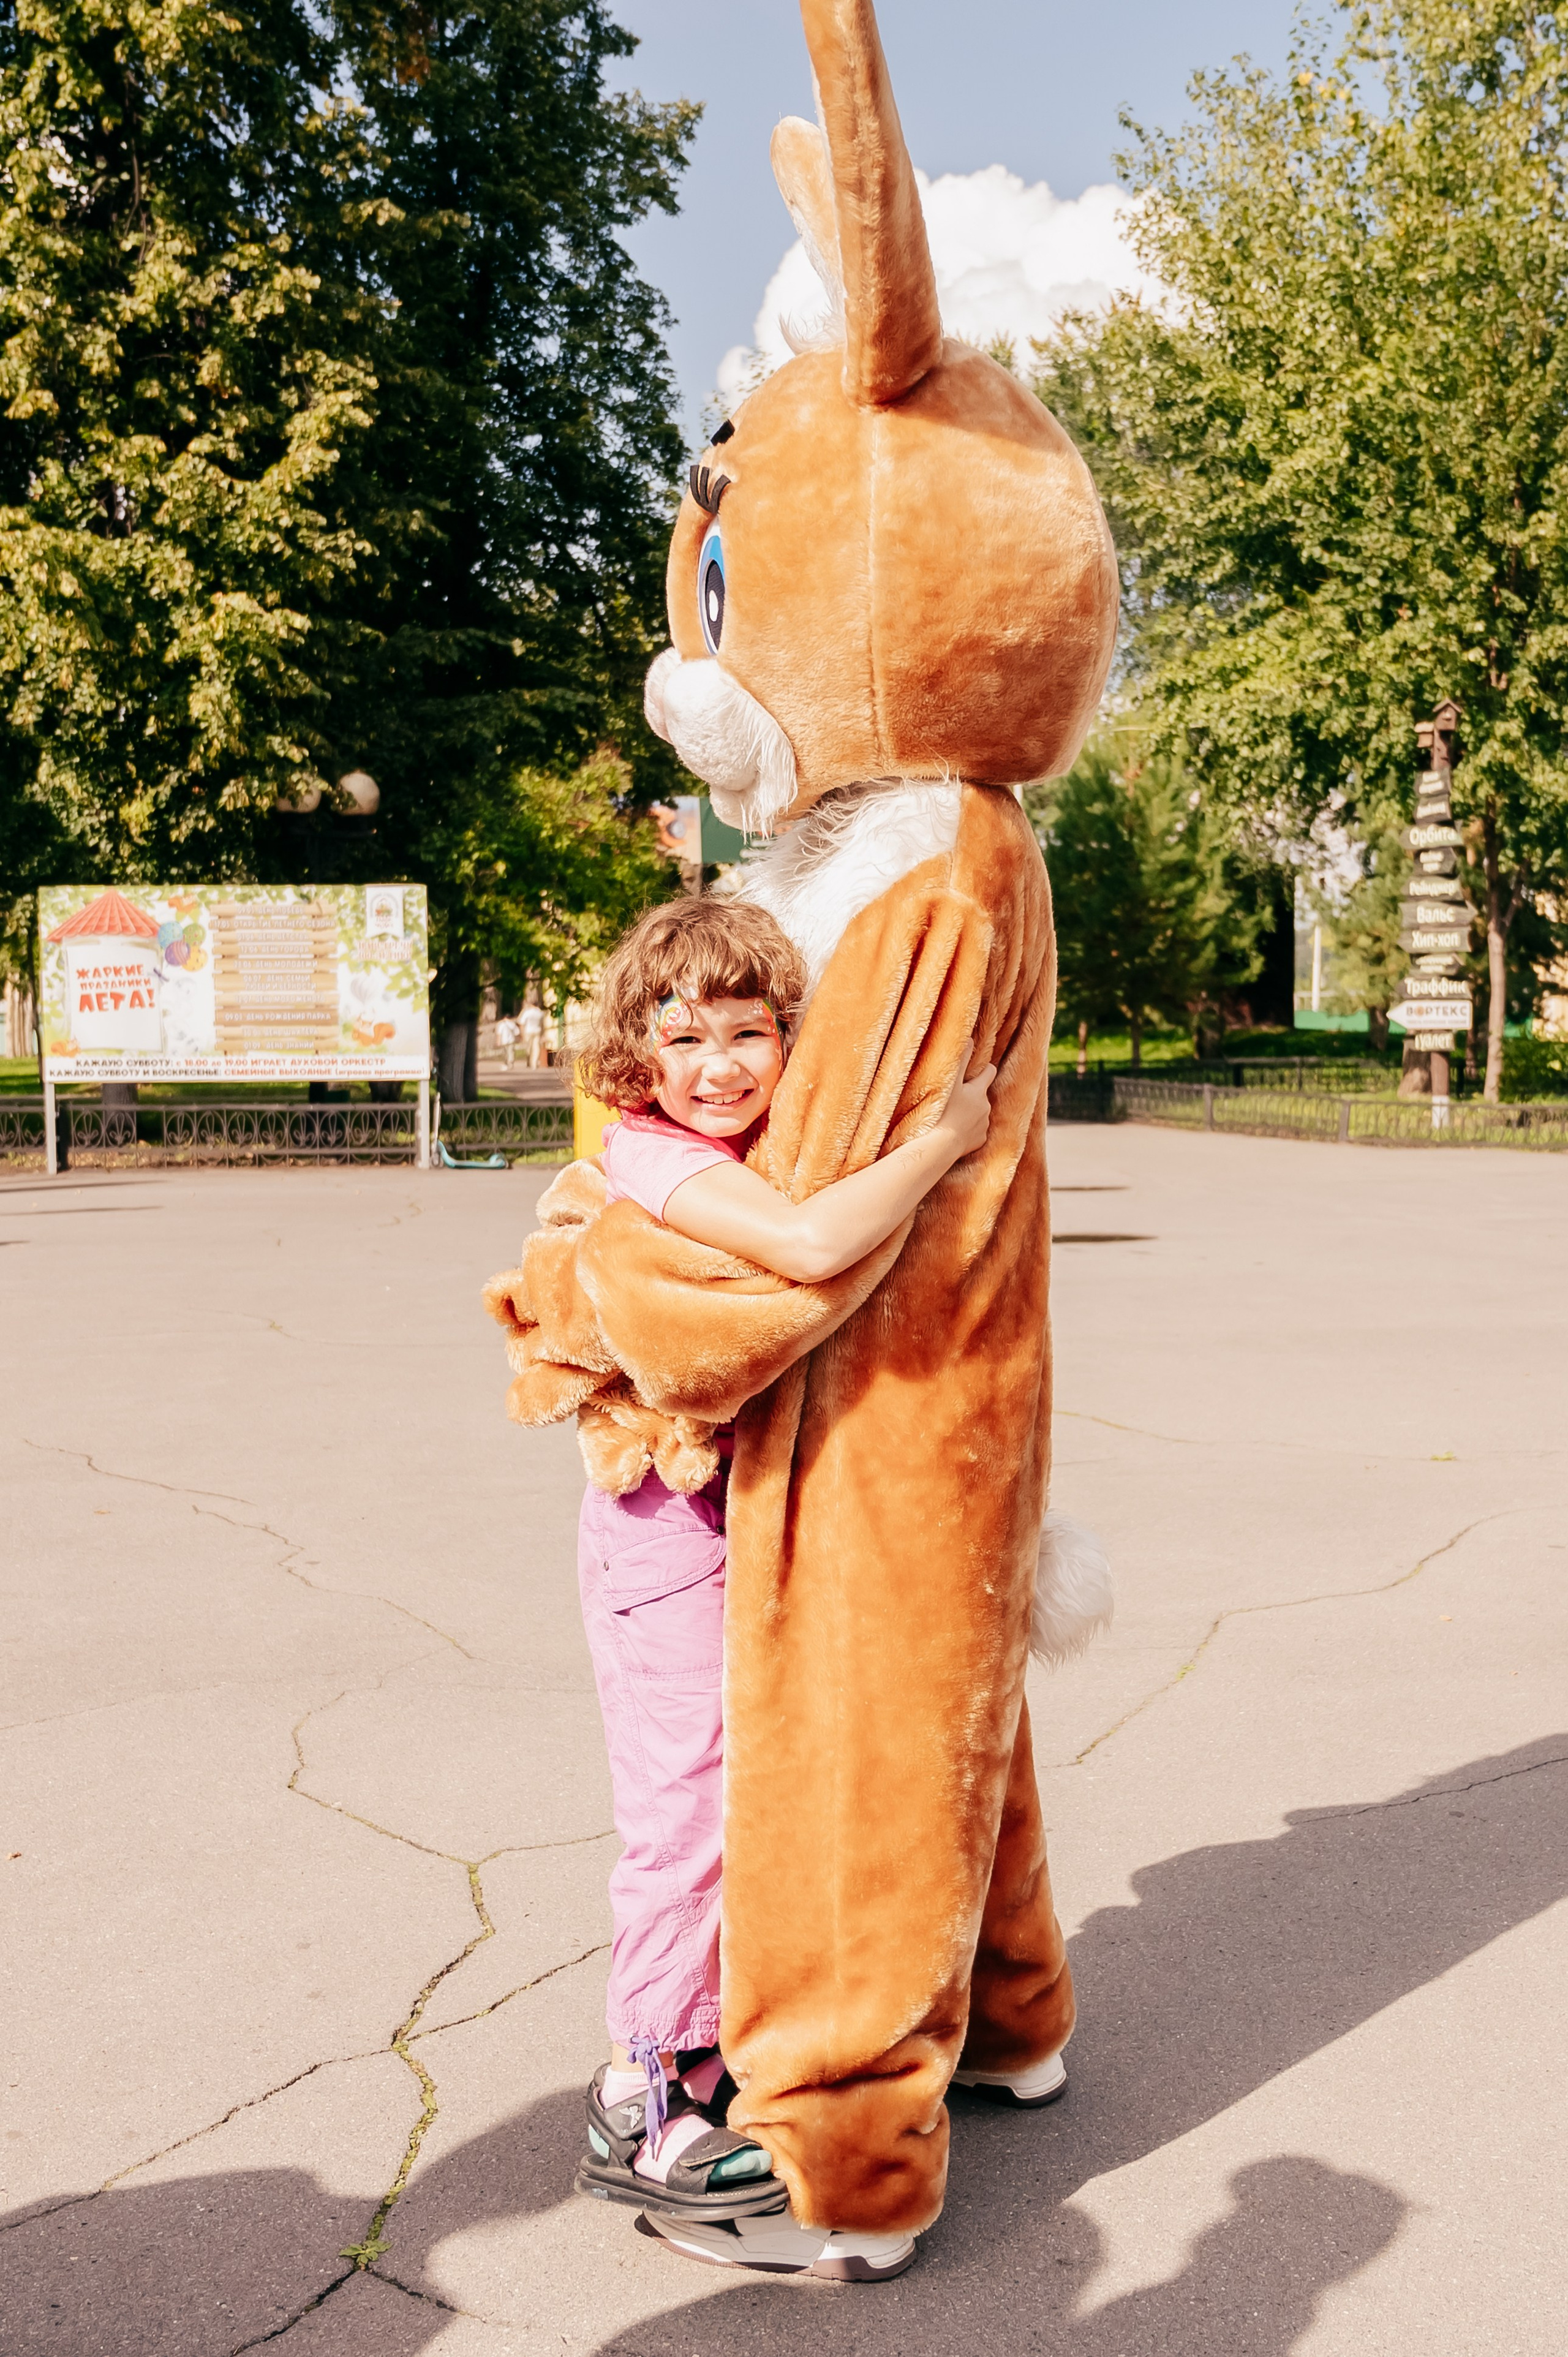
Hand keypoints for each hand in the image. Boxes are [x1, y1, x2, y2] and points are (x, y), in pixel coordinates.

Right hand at [936, 1044, 994, 1159]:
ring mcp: (983, 1126)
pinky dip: (967, 1131)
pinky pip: (975, 1133)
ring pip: (979, 1114)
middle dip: (973, 1094)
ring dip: (969, 1113)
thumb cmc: (942, 1111)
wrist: (940, 1145)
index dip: (985, 1069)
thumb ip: (960, 1059)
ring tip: (951, 1116)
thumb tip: (969, 1039)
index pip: (990, 1072)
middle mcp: (986, 1108)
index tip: (978, 1069)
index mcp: (979, 1091)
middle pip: (982, 1095)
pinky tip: (954, 1131)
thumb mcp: (949, 1082)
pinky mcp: (979, 1142)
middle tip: (955, 1097)